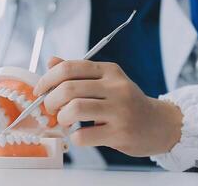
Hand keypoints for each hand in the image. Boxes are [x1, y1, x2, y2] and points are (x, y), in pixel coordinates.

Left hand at [34, 57, 182, 155]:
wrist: (158, 124)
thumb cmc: (126, 103)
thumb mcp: (106, 81)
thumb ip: (79, 72)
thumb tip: (51, 62)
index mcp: (109, 71)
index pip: (69, 68)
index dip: (47, 79)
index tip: (39, 91)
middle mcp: (116, 87)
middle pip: (68, 88)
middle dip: (50, 101)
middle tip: (50, 109)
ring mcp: (120, 110)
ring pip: (75, 109)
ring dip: (61, 118)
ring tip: (65, 121)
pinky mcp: (120, 133)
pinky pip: (83, 135)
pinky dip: (74, 137)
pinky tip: (79, 135)